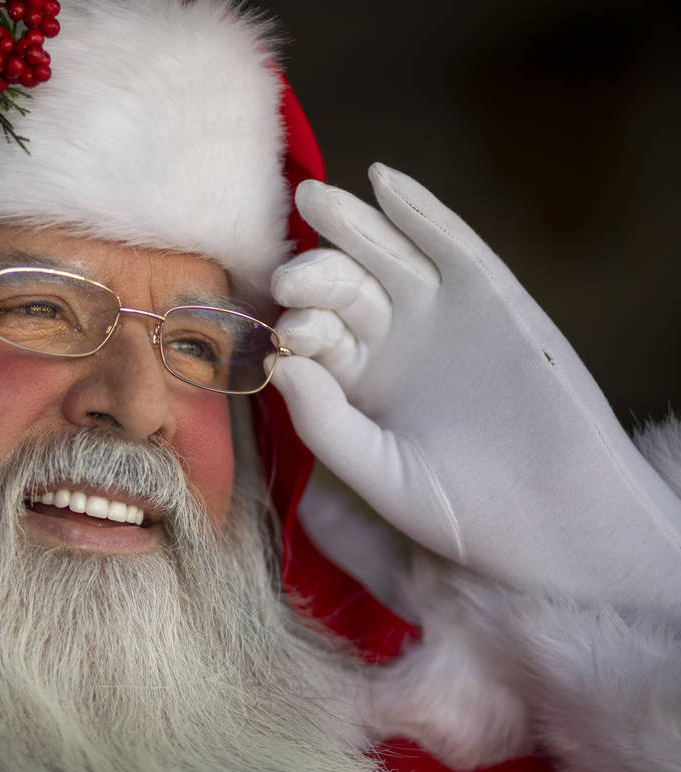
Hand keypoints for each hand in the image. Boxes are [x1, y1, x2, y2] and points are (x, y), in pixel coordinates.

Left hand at [268, 163, 680, 610]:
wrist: (559, 521)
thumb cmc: (462, 511)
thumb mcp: (379, 472)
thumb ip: (326, 422)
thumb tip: (281, 364)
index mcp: (356, 382)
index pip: (313, 339)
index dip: (297, 329)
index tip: (286, 333)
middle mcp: (392, 340)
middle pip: (343, 291)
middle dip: (315, 277)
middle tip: (291, 276)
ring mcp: (439, 314)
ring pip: (387, 257)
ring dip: (352, 225)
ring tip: (316, 199)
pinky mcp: (491, 296)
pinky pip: (451, 245)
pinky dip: (420, 212)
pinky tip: (385, 182)